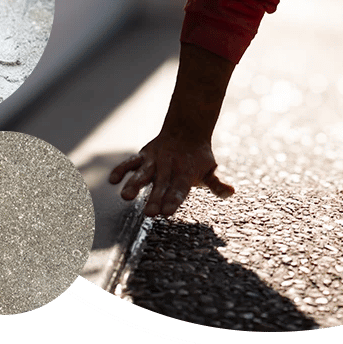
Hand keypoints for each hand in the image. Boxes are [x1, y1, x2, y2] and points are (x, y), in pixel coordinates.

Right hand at [109, 133, 233, 216]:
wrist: (186, 130)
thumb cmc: (198, 158)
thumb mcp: (210, 170)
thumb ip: (216, 184)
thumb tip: (230, 192)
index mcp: (185, 173)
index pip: (179, 189)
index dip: (173, 199)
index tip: (166, 212)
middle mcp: (168, 167)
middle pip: (161, 185)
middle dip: (155, 198)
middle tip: (149, 213)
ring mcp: (154, 161)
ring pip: (143, 173)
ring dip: (134, 184)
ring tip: (125, 196)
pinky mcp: (143, 156)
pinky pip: (130, 162)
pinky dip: (121, 169)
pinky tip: (112, 180)